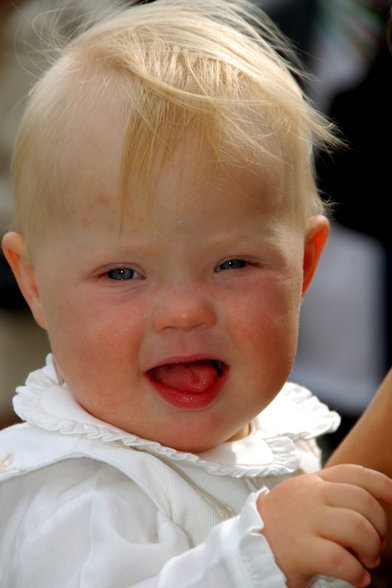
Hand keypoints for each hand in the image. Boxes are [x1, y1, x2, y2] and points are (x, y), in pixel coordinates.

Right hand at [257, 464, 391, 587]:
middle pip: (363, 501)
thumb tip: (373, 505)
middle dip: (380, 526)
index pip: (355, 474)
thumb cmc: (285, 525)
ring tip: (367, 562)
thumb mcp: (305, 497)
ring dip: (371, 549)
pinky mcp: (301, 549)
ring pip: (356, 528)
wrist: (249, 546)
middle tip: (376, 546)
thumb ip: (332, 494)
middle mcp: (311, 496)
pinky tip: (357, 577)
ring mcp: (306, 521)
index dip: (382, 484)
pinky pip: (341, 559)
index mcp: (314, 482)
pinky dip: (356, 572)